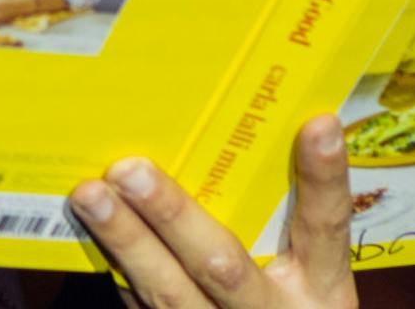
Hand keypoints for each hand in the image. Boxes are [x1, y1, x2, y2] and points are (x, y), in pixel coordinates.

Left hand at [72, 115, 354, 308]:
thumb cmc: (287, 303)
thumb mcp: (310, 272)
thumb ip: (292, 211)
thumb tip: (261, 126)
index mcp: (320, 288)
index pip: (326, 229)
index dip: (325, 180)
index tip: (318, 124)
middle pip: (224, 267)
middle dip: (174, 217)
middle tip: (130, 169)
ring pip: (169, 294)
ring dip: (127, 242)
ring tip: (90, 196)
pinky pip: (141, 305)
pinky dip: (116, 266)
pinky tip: (87, 231)